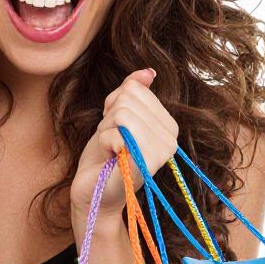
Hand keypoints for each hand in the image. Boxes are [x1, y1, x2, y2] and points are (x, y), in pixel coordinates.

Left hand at [69, 68, 178, 221]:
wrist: (93, 191)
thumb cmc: (104, 156)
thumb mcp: (116, 117)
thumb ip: (132, 92)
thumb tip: (147, 72)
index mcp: (168, 125)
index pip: (134, 88)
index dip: (114, 104)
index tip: (115, 128)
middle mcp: (171, 139)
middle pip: (127, 99)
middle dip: (108, 118)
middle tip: (111, 141)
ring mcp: (160, 152)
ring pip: (121, 113)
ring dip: (105, 131)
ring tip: (110, 150)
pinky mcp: (145, 163)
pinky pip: (116, 132)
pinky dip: (104, 142)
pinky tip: (110, 159)